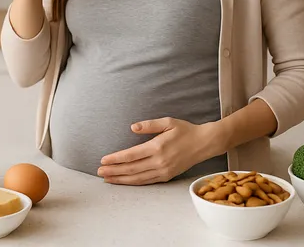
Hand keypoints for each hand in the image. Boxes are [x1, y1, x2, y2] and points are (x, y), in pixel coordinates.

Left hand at [97, 117, 218, 185]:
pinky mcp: (167, 176)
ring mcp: (163, 171)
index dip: (115, 159)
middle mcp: (159, 161)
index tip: (103, 160)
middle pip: (131, 168)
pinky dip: (133, 182)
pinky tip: (124, 181)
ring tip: (107, 178)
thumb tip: (132, 127)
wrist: (204, 143)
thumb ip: (149, 125)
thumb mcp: (168, 122)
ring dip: (121, 179)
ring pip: (137, 178)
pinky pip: (146, 181)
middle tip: (99, 171)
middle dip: (113, 171)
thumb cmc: (185, 130)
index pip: (131, 155)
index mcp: (157, 147)